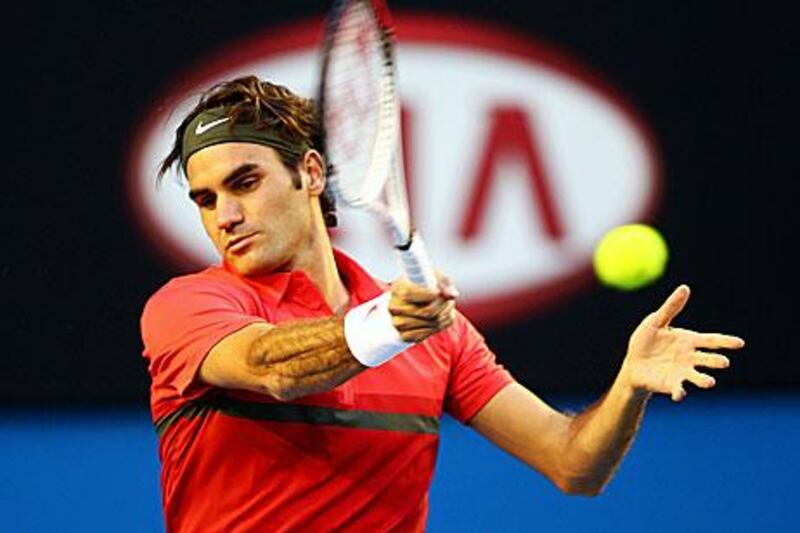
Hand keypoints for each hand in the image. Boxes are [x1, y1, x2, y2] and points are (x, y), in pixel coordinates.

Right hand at [389, 273, 457, 342]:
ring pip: (430, 324)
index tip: (439, 292)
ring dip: (444, 316)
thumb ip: (445, 284)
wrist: (416, 301)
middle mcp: (394, 306)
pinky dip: (438, 328)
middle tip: (449, 300)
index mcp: (398, 288)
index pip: (409, 294)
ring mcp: (397, 323)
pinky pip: (426, 335)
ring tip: (447, 308)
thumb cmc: (426, 286)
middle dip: (443, 306)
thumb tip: (451, 294)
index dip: (427, 294)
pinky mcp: (404, 336)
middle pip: (426, 312)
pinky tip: (441, 319)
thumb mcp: (436, 278)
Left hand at [619, 285, 744, 400]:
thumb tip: (685, 288)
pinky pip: (678, 389)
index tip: (740, 343)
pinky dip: (680, 392)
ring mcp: (682, 372)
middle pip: (708, 359)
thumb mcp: (656, 321)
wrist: (633, 363)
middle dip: (716, 361)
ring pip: (697, 376)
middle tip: (723, 362)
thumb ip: (671, 307)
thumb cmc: (646, 341)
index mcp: (689, 341)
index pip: (711, 340)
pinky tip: (679, 394)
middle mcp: (690, 358)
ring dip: (704, 380)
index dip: (726, 342)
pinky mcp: (671, 385)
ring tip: (710, 382)